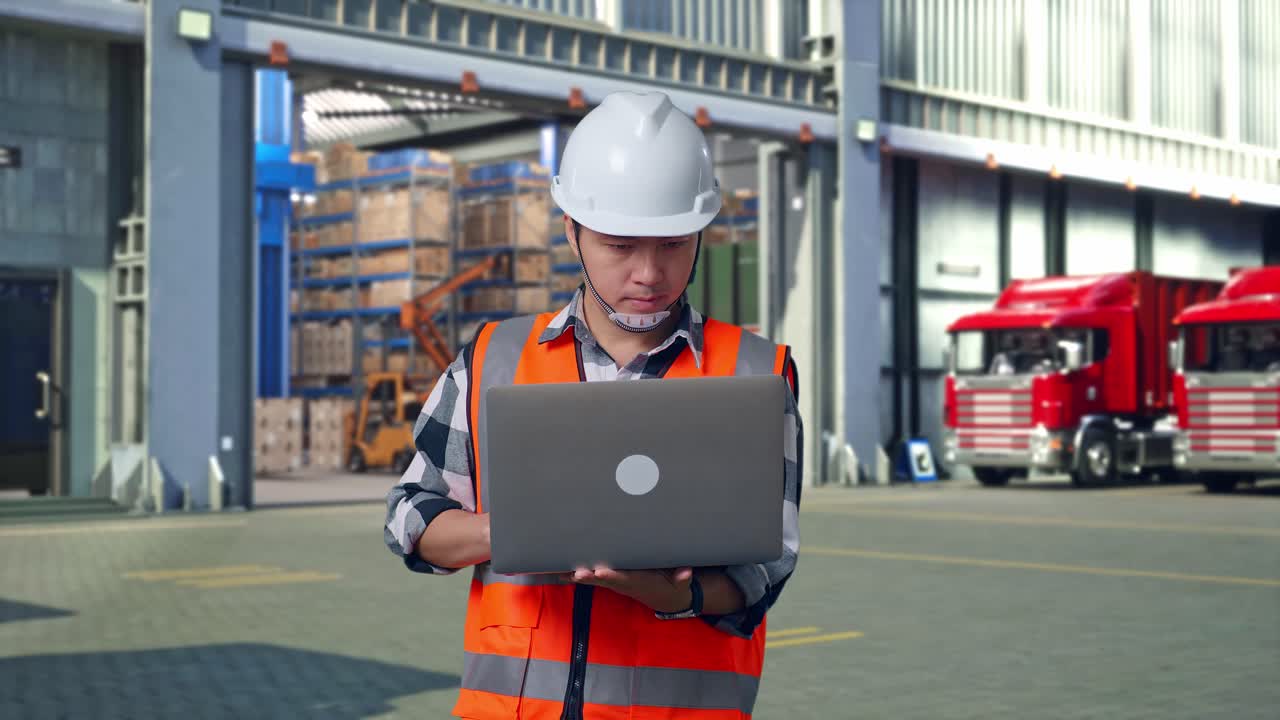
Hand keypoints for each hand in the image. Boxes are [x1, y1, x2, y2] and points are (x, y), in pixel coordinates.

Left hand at [567, 566, 693, 613]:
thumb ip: (682, 577)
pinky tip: (561, 570)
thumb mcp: (680, 582)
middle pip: (602, 579)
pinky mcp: (612, 579)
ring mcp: (615, 582)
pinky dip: (577, 574)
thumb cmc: (671, 585)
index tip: (598, 571)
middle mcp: (622, 583)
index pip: (620, 578)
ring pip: (593, 578)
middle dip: (588, 576)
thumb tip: (686, 573)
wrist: (666, 597)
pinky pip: (592, 575)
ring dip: (576, 575)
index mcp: (636, 581)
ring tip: (559, 570)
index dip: (609, 575)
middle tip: (575, 572)